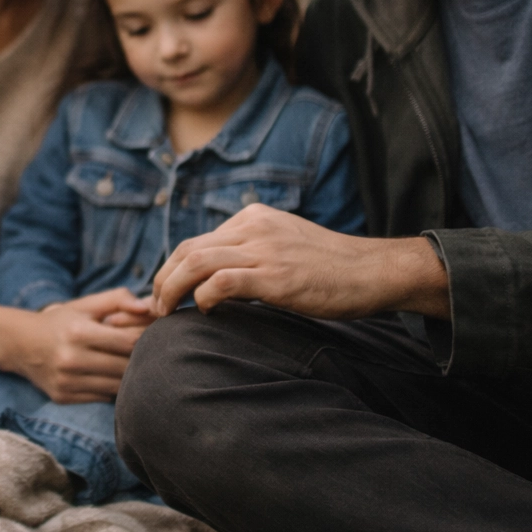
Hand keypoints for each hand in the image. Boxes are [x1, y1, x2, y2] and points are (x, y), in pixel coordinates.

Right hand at [16, 287, 153, 403]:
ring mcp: (66, 381)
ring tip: (132, 366)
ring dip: (129, 377)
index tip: (152, 337)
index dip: (146, 340)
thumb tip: (149, 307)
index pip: (128, 342)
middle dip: (141, 360)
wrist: (21, 344)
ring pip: (116, 386)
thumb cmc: (61, 322)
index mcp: (78, 332)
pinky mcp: (63, 397)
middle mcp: (70, 359)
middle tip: (149, 354)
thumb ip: (117, 299)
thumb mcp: (84, 305)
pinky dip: (111, 389)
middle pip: (124, 367)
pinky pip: (101, 397)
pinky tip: (110, 377)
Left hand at [150, 205, 448, 319]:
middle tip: (155, 308)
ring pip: (196, 262)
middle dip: (162, 280)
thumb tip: (215, 280)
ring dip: (172, 290)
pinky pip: (222, 281)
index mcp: (253, 218)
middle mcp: (254, 228)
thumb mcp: (285, 246)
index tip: (164, 294)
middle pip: (187, 249)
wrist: (375, 272)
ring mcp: (265, 250)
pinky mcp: (276, 276)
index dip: (171, 269)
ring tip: (166, 313)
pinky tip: (205, 311)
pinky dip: (204, 296)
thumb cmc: (332, 268)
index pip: (196, 241)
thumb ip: (251, 253)